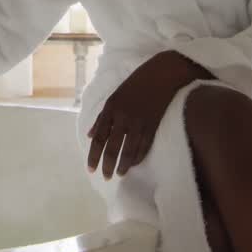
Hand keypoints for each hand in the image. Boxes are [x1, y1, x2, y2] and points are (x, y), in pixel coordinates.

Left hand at [87, 51, 205, 179]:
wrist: (161, 74)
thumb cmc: (136, 83)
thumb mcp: (114, 96)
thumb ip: (102, 117)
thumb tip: (90, 135)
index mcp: (111, 109)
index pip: (99, 137)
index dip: (94, 155)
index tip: (90, 169)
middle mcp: (123, 117)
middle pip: (112, 146)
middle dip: (107, 164)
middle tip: (105, 177)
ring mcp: (139, 121)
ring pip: (129, 149)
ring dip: (123, 164)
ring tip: (119, 174)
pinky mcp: (153, 124)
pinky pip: (144, 145)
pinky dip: (139, 156)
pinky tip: (134, 163)